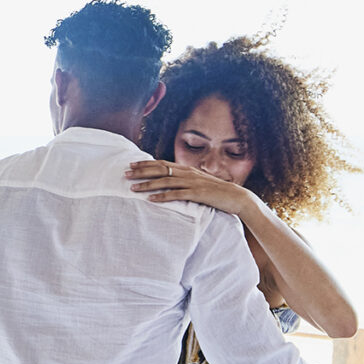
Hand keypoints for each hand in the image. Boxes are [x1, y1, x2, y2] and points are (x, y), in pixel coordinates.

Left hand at [126, 159, 259, 217]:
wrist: (237, 197)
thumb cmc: (217, 192)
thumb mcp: (199, 183)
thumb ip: (185, 181)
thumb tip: (170, 182)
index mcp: (187, 169)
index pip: (162, 163)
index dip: (146, 163)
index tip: (131, 164)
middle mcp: (188, 173)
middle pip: (160, 169)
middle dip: (141, 171)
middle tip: (125, 173)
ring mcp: (193, 183)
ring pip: (165, 181)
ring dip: (148, 184)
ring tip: (133, 187)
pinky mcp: (197, 194)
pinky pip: (177, 195)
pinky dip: (163, 196)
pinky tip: (151, 200)